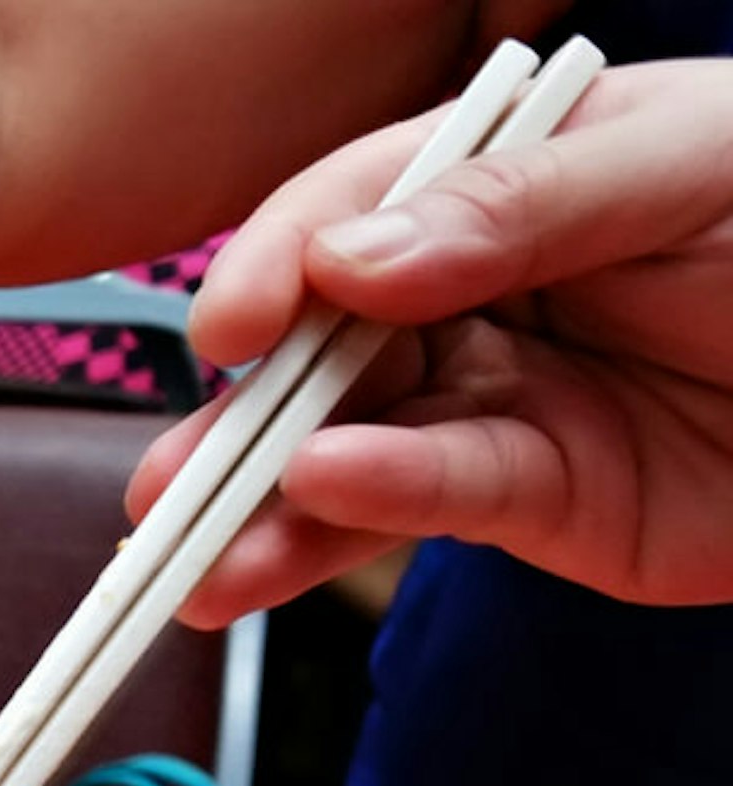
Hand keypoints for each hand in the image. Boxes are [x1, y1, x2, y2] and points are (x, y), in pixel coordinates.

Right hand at [142, 60, 732, 616]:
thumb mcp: (690, 169)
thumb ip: (525, 205)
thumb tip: (351, 260)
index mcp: (502, 179)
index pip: (352, 210)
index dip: (273, 266)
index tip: (227, 324)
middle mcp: (476, 292)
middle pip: (319, 349)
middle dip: (232, 418)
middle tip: (165, 485)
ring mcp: (496, 401)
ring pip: (346, 450)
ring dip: (256, 508)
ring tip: (186, 556)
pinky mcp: (534, 502)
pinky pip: (433, 506)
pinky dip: (364, 518)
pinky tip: (311, 517)